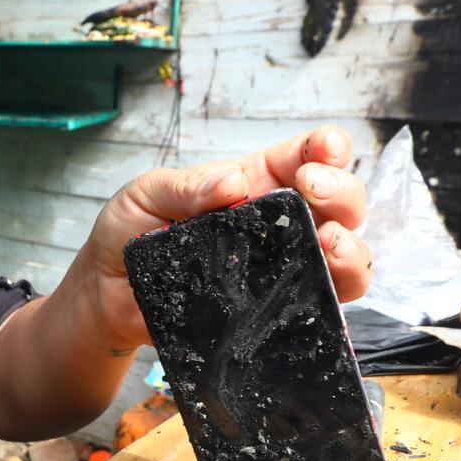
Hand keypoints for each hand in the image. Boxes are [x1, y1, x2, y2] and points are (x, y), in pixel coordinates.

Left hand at [74, 125, 371, 348]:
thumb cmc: (129, 234)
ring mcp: (283, 269)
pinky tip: (320, 292)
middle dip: (342, 191)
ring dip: (351, 249)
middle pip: (341, 202)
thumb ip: (185, 186)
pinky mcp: (277, 312)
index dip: (327, 148)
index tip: (323, 151)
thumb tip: (233, 182)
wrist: (109, 297)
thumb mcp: (147, 193)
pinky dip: (333, 300)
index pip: (306, 156)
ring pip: (345, 257)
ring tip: (328, 244)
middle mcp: (281, 224)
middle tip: (314, 190)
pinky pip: (322, 308)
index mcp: (257, 182)